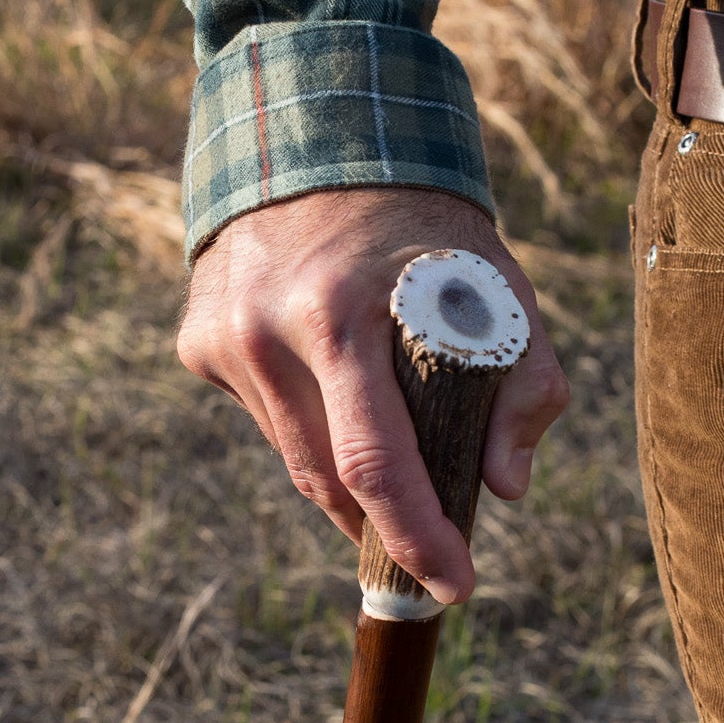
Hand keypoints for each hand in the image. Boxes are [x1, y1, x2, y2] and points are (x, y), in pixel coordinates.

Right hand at [177, 187, 568, 603]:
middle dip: (383, 530)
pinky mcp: (197, 342)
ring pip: (294, 458)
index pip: (375, 463)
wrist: (313, 134)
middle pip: (328, 480)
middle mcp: (264, 329)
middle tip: (429, 552)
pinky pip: (265, 418)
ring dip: (345, 480)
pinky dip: (308, 422)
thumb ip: (526, 381)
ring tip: (390, 460)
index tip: (454, 588)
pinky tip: (330, 379)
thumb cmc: (423, 219)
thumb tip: (503, 488)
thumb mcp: (497, 281)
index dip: (416, 538)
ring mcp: (221, 338)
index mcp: (338, 313)